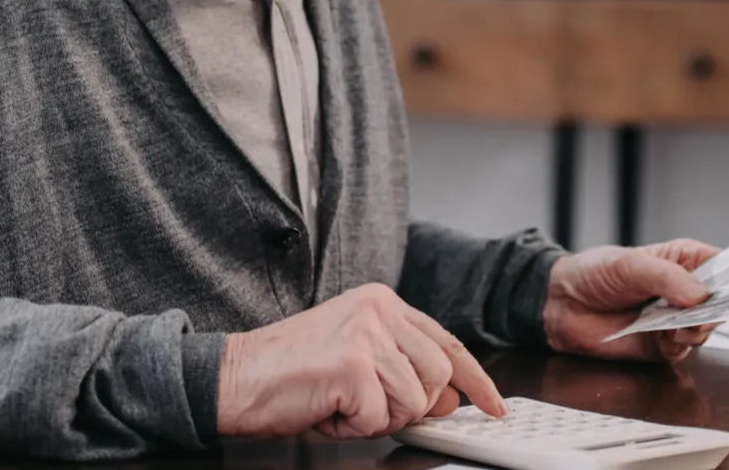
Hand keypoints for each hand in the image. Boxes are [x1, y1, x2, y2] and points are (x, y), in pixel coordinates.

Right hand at [216, 283, 506, 438]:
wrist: (235, 378)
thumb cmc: (290, 373)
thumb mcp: (358, 361)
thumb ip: (406, 371)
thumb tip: (451, 399)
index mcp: (381, 302)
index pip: (446, 342)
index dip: (475, 379)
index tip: (493, 404)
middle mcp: (378, 309)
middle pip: (437, 377)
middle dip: (408, 406)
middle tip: (363, 405)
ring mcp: (367, 334)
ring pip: (413, 402)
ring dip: (376, 417)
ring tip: (339, 402)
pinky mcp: (353, 364)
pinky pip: (380, 417)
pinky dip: (352, 426)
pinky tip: (326, 408)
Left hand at [542, 240, 720, 362]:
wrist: (560, 304)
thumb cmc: (593, 273)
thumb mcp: (630, 265)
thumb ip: (666, 277)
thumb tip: (699, 294)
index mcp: (683, 261)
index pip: (726, 265)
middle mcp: (684, 291)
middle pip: (723, 302)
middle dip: (719, 308)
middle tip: (705, 310)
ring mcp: (675, 319)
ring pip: (707, 328)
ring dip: (697, 328)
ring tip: (679, 324)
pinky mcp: (662, 345)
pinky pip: (684, 349)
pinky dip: (679, 344)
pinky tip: (665, 337)